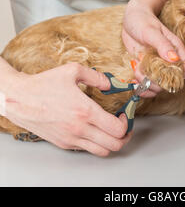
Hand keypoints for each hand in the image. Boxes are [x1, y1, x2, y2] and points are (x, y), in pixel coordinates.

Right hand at [2, 63, 131, 156]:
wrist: (19, 99)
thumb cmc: (44, 84)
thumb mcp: (72, 71)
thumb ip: (96, 76)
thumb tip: (110, 83)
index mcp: (85, 111)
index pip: (117, 129)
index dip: (126, 122)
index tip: (124, 114)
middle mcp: (80, 129)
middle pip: (114, 145)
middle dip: (124, 136)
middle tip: (124, 125)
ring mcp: (71, 139)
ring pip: (102, 151)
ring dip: (111, 142)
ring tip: (111, 130)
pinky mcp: (64, 143)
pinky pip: (87, 149)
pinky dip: (96, 143)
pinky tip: (94, 130)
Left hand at [122, 0, 184, 97]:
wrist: (131, 17)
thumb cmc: (143, 20)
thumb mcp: (151, 31)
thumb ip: (163, 45)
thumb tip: (174, 59)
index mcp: (175, 49)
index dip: (178, 76)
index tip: (163, 74)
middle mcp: (168, 59)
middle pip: (171, 82)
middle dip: (157, 83)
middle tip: (143, 74)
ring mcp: (157, 65)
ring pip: (158, 85)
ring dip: (147, 85)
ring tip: (136, 74)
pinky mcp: (147, 68)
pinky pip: (147, 83)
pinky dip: (140, 86)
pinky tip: (133, 81)